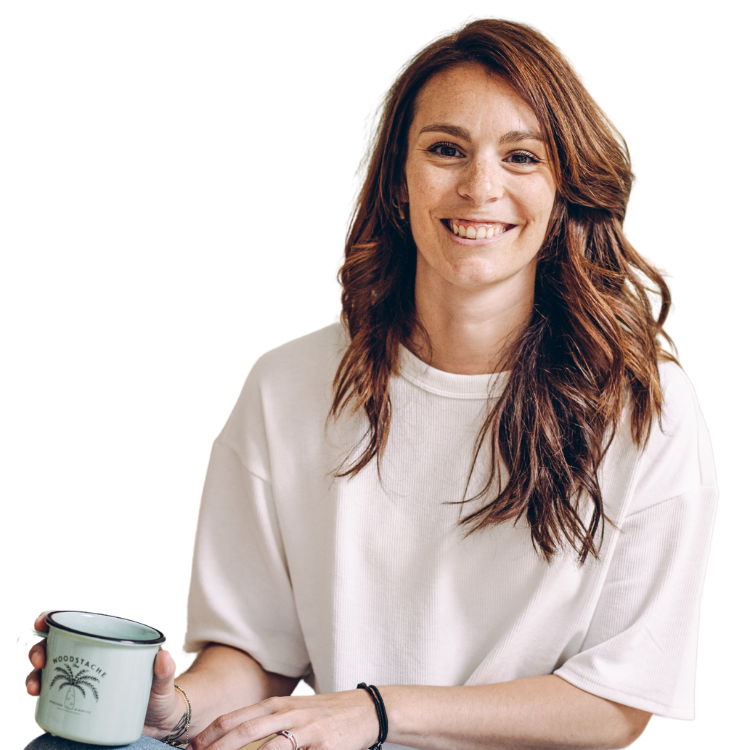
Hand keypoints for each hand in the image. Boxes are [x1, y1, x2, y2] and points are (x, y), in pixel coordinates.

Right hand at [26, 611, 182, 741]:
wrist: (158, 725)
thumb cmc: (160, 694)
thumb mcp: (163, 682)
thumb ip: (165, 671)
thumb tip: (163, 656)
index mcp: (109, 645)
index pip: (79, 626)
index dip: (55, 619)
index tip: (43, 621)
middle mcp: (91, 661)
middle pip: (55, 649)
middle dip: (39, 650)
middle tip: (39, 660)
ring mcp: (80, 684)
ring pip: (48, 675)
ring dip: (34, 677)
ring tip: (35, 687)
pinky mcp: (76, 707)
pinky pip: (53, 703)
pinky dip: (42, 704)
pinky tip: (41, 709)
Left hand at [189, 690, 379, 749]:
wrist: (364, 710)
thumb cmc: (324, 715)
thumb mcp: (293, 712)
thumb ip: (268, 724)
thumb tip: (236, 740)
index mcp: (276, 704)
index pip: (236, 717)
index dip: (211, 734)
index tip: (191, 749)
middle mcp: (287, 712)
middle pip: (244, 730)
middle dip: (217, 748)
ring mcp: (305, 727)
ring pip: (265, 746)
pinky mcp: (322, 743)